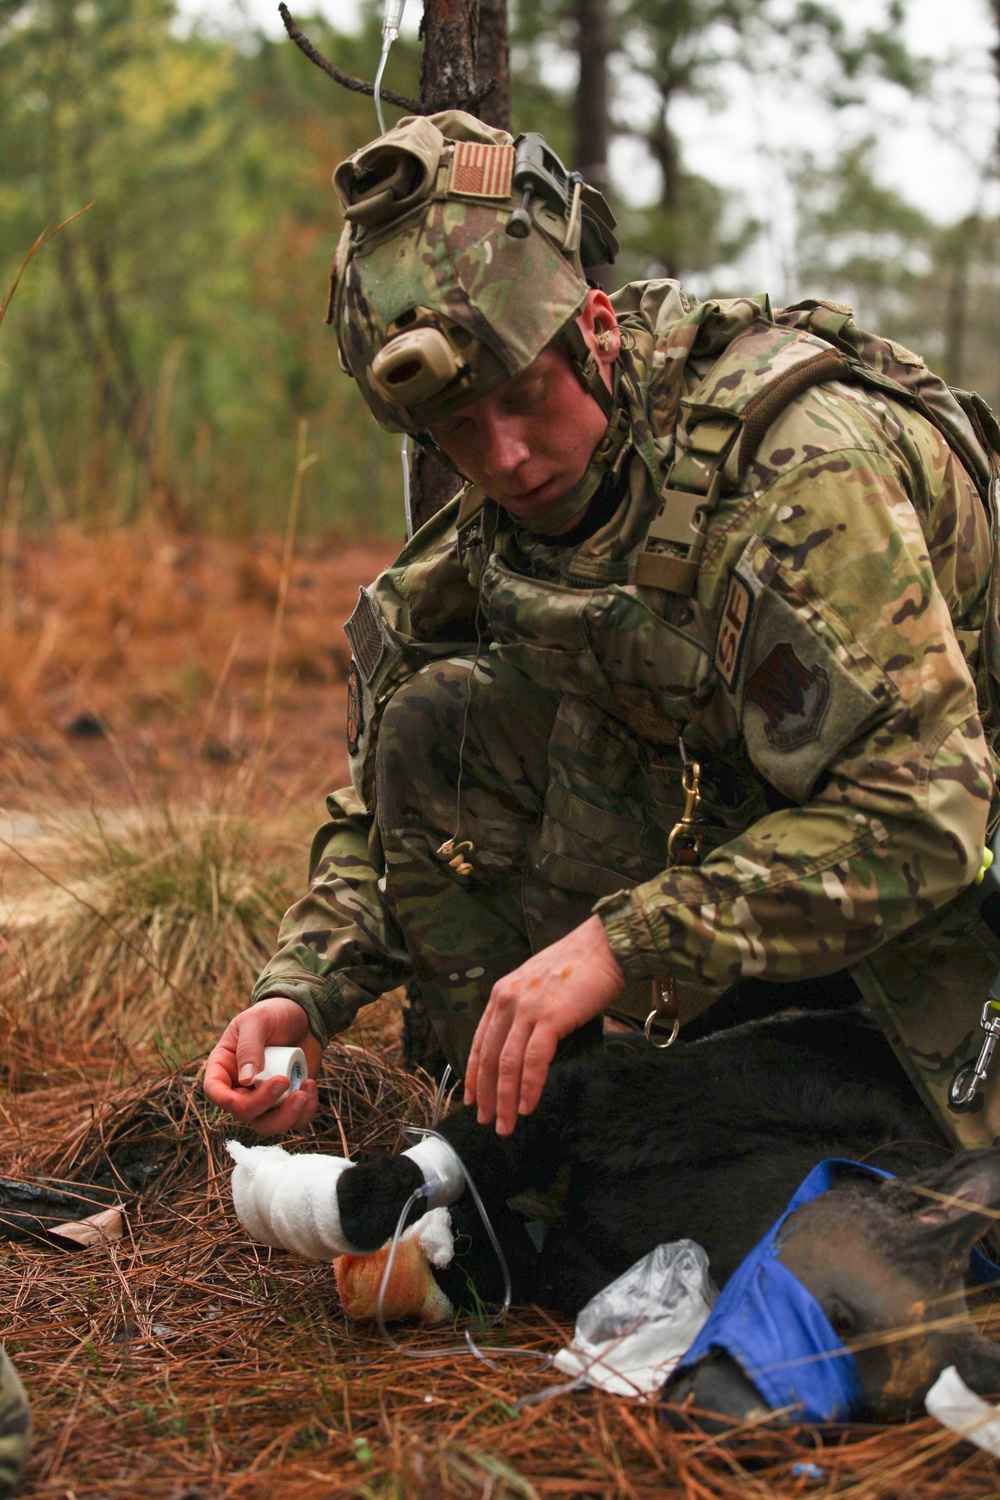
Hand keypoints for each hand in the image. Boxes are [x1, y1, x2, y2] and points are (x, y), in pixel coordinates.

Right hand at [203, 996, 323, 1136]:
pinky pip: (294, 1122)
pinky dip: (305, 1111)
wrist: (303, 1016)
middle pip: (243, 1112)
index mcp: (224, 1066)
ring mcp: (265, 1098)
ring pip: (267, 1125)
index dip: (226, 1100)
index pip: (215, 1091)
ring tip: (304, 1092)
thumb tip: (247, 1080)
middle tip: (285, 1080)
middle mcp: (241, 1088)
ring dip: (286, 1116)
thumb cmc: (273, 1014)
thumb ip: (249, 1046)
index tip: (248, 1091)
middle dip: (264, 1103)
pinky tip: (310, 1085)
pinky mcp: (288, 1102)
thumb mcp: (258, 1020)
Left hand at [464, 915, 624, 1135]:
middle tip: (486, 1120)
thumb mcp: (536, 984)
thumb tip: (522, 1042)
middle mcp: (507, 1001)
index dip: (474, 1075)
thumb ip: (523, 1009)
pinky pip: (533, 1061)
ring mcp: (527, 1010)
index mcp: (501, 994)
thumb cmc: (577, 966)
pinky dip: (529, 1087)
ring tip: (506, 1124)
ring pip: (507, 1064)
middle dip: (486, 1095)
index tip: (471, 1098)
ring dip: (505, 1100)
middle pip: (489, 1058)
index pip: (480, 1042)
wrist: (603, 947)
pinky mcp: (551, 1017)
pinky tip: (528, 1105)